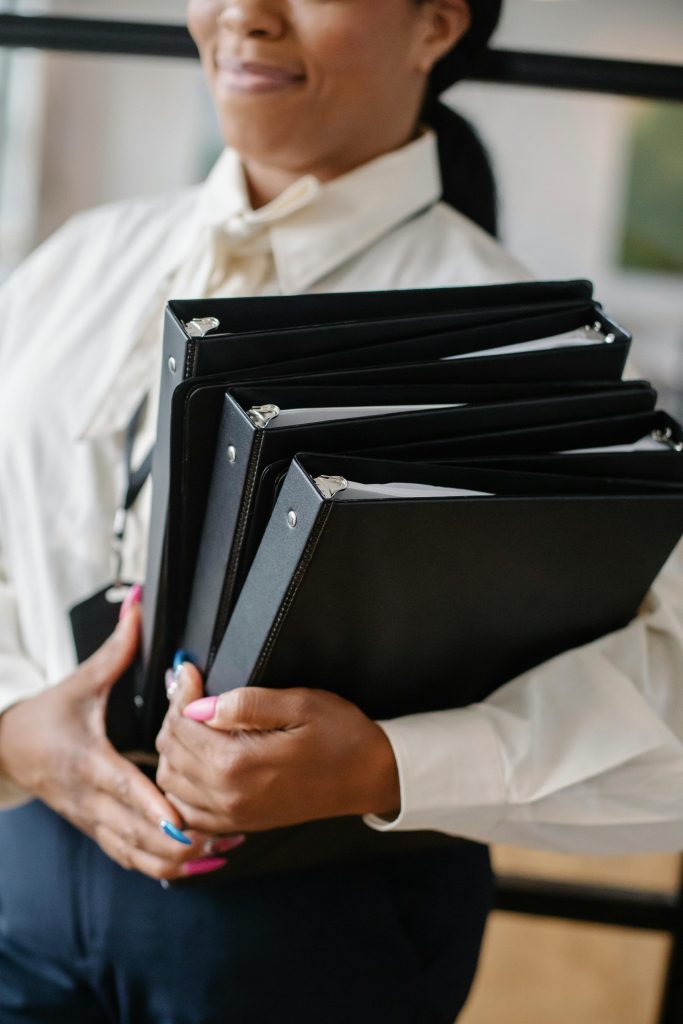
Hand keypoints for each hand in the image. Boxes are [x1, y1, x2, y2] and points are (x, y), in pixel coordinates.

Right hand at [0, 599, 241, 879]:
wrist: (6, 753)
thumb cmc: (46, 717)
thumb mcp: (81, 682)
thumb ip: (116, 647)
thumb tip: (137, 603)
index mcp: (87, 762)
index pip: (123, 788)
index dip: (153, 807)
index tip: (184, 820)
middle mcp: (91, 800)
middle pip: (136, 833)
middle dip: (181, 841)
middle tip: (227, 836)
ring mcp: (93, 821)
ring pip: (136, 855)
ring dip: (179, 860)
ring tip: (223, 851)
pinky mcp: (98, 832)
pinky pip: (132, 858)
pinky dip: (164, 865)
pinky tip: (201, 862)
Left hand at [156, 662, 400, 834]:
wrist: (369, 778)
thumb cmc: (341, 737)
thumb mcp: (301, 704)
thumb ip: (247, 703)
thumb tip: (201, 704)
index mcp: (239, 764)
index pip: (181, 725)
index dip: (181, 692)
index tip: (189, 672)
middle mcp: (228, 796)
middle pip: (170, 752)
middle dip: (174, 716)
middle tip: (192, 691)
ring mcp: (231, 815)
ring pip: (171, 781)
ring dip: (175, 749)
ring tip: (194, 721)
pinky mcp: (237, 824)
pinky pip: (186, 810)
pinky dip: (181, 784)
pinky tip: (197, 761)